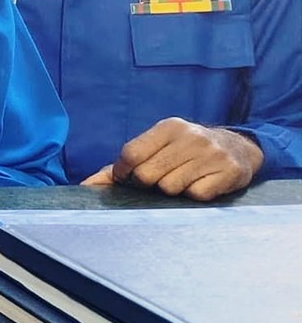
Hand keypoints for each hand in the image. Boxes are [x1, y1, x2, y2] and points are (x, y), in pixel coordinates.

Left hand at [82, 119, 262, 200]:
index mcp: (168, 127)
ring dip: (172, 191)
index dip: (124, 173)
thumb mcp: (155, 149)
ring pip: (170, 188)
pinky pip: (196, 195)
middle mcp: (191, 136)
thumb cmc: (183, 152)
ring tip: (183, 180)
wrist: (237, 149)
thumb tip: (85, 187)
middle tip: (159, 180)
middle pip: (147, 175)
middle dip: (148, 184)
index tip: (130, 178)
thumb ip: (119, 168)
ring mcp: (212, 154)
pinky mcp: (229, 172)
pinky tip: (201, 184)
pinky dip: (194, 195)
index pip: (131, 154)